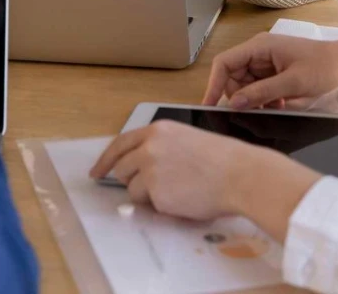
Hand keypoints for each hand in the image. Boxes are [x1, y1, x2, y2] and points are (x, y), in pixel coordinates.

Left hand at [90, 121, 261, 220]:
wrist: (241, 175)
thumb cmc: (222, 159)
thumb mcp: (187, 139)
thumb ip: (160, 147)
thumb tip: (140, 166)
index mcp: (157, 130)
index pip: (120, 143)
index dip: (106, 160)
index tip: (97, 172)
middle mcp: (149, 147)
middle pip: (121, 168)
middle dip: (130, 180)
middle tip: (150, 187)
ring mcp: (150, 170)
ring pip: (133, 190)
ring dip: (148, 195)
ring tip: (177, 191)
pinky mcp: (156, 193)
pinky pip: (149, 206)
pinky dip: (162, 207)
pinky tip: (183, 199)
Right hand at [204, 33, 337, 109]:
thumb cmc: (323, 66)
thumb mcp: (293, 83)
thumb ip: (262, 93)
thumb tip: (235, 104)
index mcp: (259, 46)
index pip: (225, 63)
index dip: (214, 84)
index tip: (209, 105)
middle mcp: (258, 52)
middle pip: (232, 76)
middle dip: (240, 96)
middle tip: (254, 112)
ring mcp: (265, 62)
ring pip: (245, 85)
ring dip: (254, 99)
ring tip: (275, 106)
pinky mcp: (272, 71)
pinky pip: (258, 88)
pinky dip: (264, 99)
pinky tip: (280, 103)